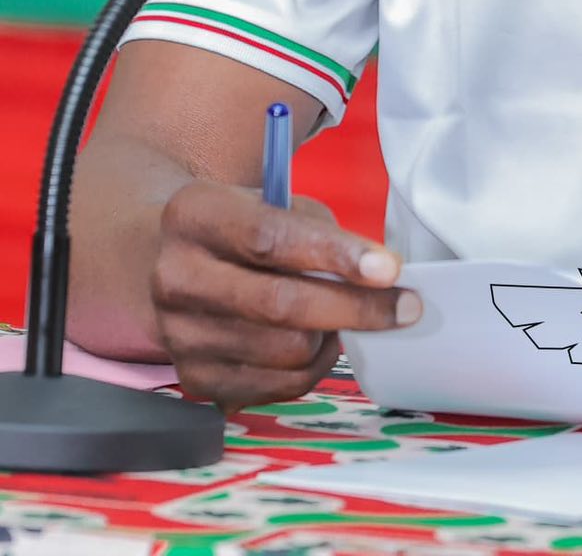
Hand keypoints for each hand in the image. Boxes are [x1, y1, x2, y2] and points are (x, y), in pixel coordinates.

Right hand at [151, 180, 419, 408]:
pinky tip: (319, 341)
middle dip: (355, 308)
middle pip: (279, 305)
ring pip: (284, 353)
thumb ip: (318, 231)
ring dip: (334, 338)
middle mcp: (176, 278)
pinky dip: (312, 368)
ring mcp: (178, 336)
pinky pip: (275, 387)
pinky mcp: (192, 380)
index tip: (390, 267)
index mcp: (194, 215)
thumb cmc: (242, 225)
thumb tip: (378, 274)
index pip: (271, 239)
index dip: (335, 255)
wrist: (168, 259)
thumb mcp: (272, 201)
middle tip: (407, 306)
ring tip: (349, 315)